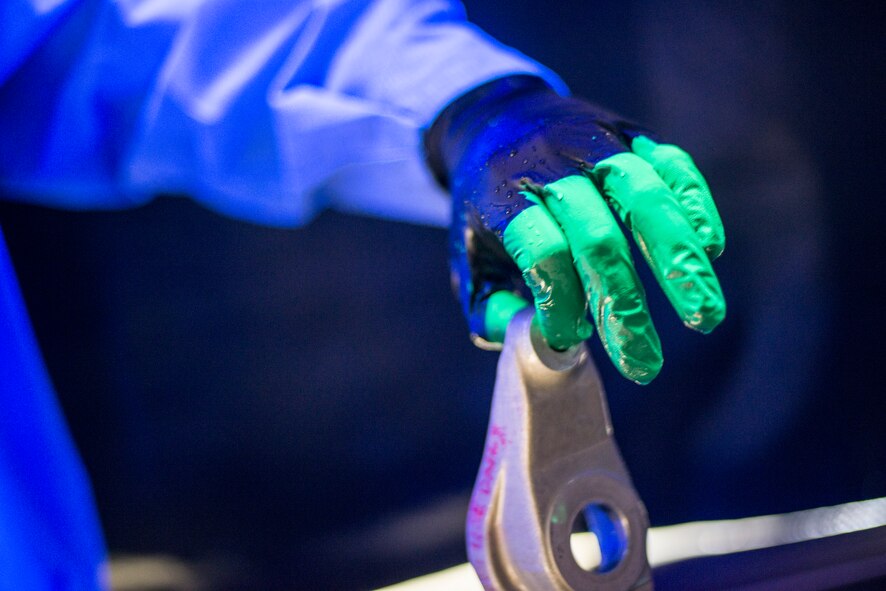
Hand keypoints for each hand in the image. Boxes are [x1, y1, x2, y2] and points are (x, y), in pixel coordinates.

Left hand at [425, 77, 724, 383]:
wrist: (496, 120)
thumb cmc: (487, 207)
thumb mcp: (468, 256)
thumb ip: (488, 310)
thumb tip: (541, 343)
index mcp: (505, 198)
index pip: (542, 252)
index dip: (560, 300)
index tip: (570, 338)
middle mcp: (551, 167)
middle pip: (598, 237)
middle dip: (626, 305)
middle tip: (647, 365)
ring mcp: (595, 143)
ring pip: (645, 198)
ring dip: (679, 261)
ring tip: (706, 315)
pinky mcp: (630, 132)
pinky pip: (671, 163)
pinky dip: (696, 205)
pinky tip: (710, 249)